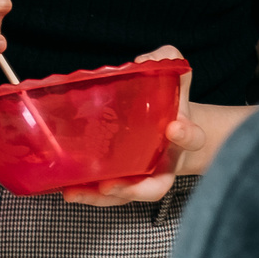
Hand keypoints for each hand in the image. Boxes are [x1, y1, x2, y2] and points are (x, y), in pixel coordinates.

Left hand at [60, 44, 248, 205]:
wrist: (170, 127)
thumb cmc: (170, 103)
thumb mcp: (173, 77)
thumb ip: (166, 61)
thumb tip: (144, 60)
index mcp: (183, 138)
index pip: (192, 139)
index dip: (186, 135)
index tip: (174, 128)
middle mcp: (164, 164)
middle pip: (155, 186)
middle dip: (134, 188)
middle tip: (111, 185)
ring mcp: (142, 177)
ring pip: (125, 195)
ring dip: (100, 197)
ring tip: (75, 192)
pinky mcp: (121, 181)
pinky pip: (106, 194)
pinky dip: (88, 194)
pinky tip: (66, 189)